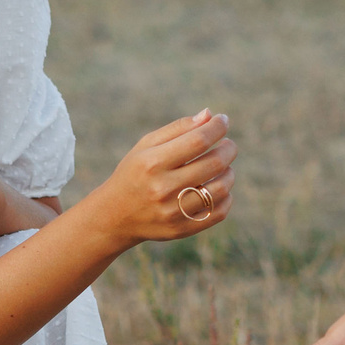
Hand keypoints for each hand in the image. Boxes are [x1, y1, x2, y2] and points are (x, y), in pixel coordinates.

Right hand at [81, 110, 236, 246]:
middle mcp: (163, 188)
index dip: (216, 128)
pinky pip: (218, 213)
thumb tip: (210, 115)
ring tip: (223, 167)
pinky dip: (226, 197)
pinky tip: (218, 188)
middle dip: (228, 149)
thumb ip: (178, 128)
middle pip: (213, 164)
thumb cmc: (134, 173)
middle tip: (228, 145)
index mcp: (152, 163)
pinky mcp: (181, 229)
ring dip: (229, 173)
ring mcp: (173, 212)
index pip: (197, 141)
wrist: (115, 215)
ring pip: (220, 189)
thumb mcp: (146, 145)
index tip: (223, 120)